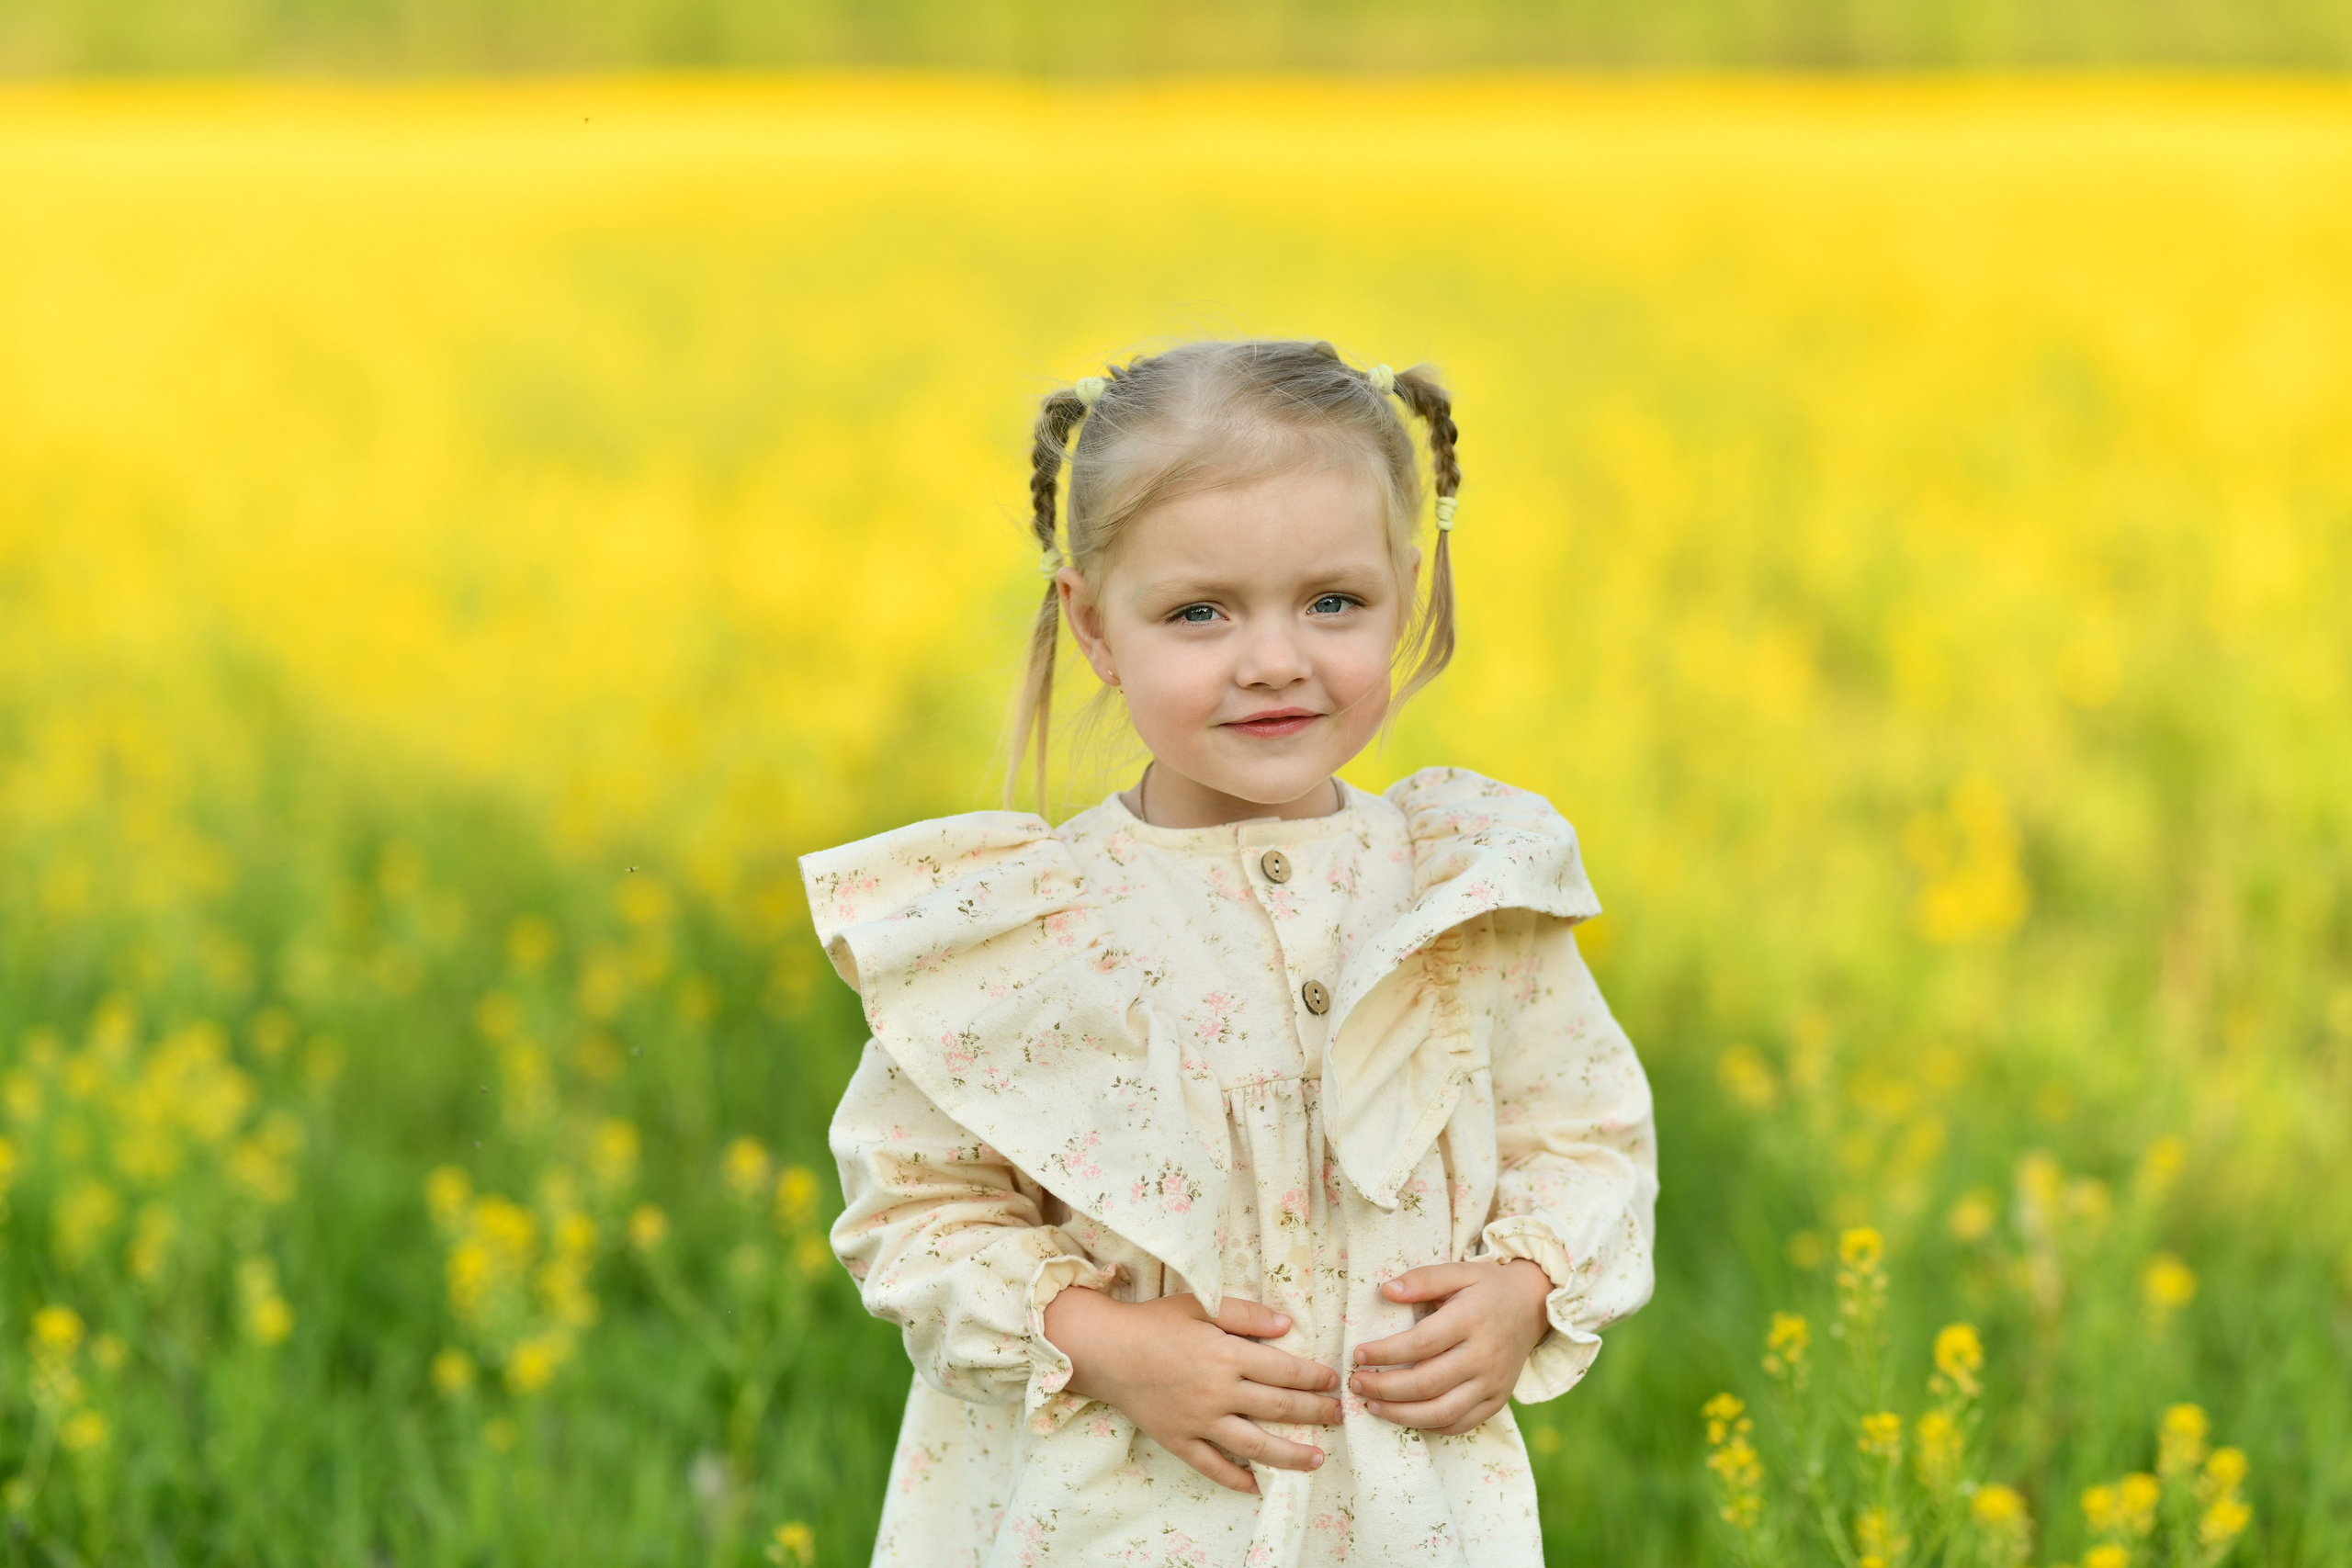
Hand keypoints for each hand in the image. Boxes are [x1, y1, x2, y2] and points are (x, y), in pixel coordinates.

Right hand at [1041, 1288, 1340, 1493]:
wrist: (1105, 1350)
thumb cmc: (1154, 1322)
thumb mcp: (1200, 1304)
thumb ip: (1245, 1314)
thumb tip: (1287, 1326)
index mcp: (1227, 1355)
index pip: (1284, 1370)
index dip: (1313, 1377)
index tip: (1333, 1381)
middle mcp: (1218, 1393)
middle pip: (1278, 1408)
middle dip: (1314, 1413)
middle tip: (1337, 1416)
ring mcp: (1199, 1422)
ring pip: (1254, 1446)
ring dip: (1290, 1454)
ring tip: (1317, 1460)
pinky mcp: (1179, 1441)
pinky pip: (1213, 1467)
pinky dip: (1237, 1479)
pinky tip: (1258, 1486)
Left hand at [1350, 1258, 1553, 1435]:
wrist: (1534, 1305)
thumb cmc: (1487, 1287)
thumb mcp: (1458, 1271)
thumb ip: (1423, 1279)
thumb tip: (1386, 1291)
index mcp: (1471, 1320)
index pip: (1421, 1343)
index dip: (1386, 1353)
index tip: (1358, 1355)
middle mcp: (1484, 1356)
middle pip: (1427, 1384)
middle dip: (1385, 1389)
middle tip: (1357, 1384)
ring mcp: (1493, 1383)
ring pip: (1442, 1412)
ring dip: (1402, 1415)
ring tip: (1373, 1407)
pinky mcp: (1497, 1401)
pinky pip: (1461, 1424)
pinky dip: (1430, 1425)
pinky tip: (1406, 1416)